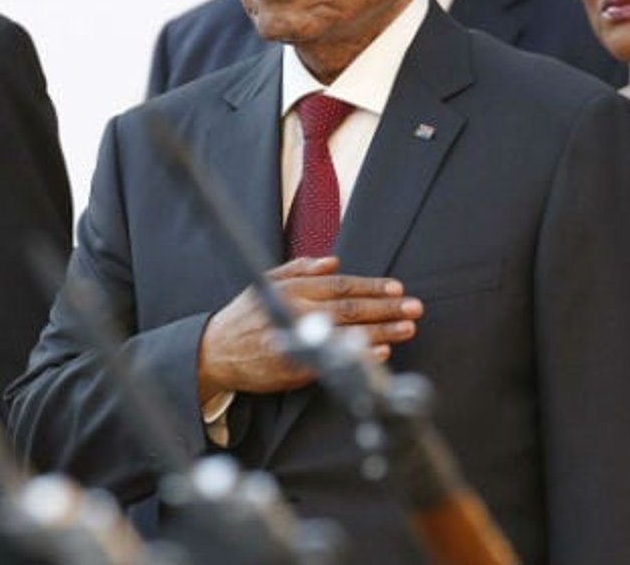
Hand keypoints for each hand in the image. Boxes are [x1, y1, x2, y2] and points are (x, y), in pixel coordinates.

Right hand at [196, 256, 421, 401]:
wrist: (216, 351)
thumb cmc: (244, 316)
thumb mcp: (267, 282)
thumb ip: (300, 269)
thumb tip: (333, 262)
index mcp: (292, 288)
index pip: (341, 285)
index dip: (371, 286)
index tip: (397, 288)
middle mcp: (296, 310)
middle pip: (350, 307)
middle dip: (386, 307)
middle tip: (413, 307)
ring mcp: (296, 338)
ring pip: (346, 331)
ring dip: (381, 330)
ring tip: (406, 329)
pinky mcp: (294, 366)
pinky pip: (333, 359)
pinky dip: (356, 355)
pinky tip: (380, 354)